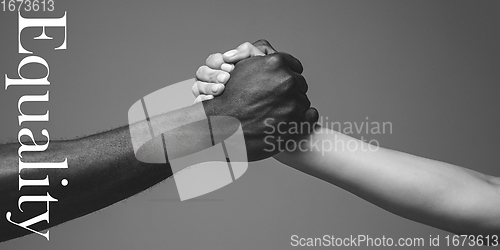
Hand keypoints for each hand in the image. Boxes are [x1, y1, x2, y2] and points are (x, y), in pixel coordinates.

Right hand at [192, 40, 272, 102]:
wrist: (269, 101)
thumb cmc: (262, 78)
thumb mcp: (258, 59)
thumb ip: (246, 51)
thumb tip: (227, 56)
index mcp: (221, 67)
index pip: (212, 60)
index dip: (218, 62)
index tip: (231, 68)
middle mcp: (211, 79)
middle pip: (201, 72)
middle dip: (213, 74)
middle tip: (226, 79)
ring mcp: (207, 93)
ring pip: (197, 87)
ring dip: (208, 86)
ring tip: (221, 89)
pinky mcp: (208, 108)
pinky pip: (197, 103)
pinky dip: (202, 100)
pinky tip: (212, 99)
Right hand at [199, 40, 318, 160]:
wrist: (221, 130)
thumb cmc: (228, 100)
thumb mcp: (239, 68)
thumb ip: (258, 57)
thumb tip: (272, 54)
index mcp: (275, 63)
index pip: (294, 66)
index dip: (287, 75)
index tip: (280, 84)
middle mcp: (287, 81)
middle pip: (300, 83)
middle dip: (290, 91)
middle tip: (275, 101)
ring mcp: (293, 103)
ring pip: (303, 100)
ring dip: (294, 106)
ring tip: (276, 114)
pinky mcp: (298, 123)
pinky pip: (312, 115)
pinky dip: (304, 118)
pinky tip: (290, 121)